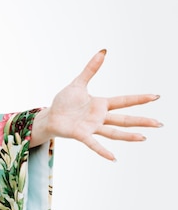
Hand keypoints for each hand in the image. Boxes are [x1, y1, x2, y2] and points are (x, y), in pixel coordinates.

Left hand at [31, 49, 162, 160]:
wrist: (50, 116)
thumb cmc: (64, 102)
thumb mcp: (78, 83)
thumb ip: (90, 69)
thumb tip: (103, 51)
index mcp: (101, 104)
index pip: (124, 101)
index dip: (139, 99)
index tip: (156, 96)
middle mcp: (99, 117)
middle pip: (124, 119)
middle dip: (141, 121)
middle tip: (159, 123)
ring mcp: (92, 127)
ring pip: (113, 132)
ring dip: (128, 136)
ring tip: (143, 138)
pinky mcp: (81, 134)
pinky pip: (93, 144)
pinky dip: (102, 151)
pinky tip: (113, 158)